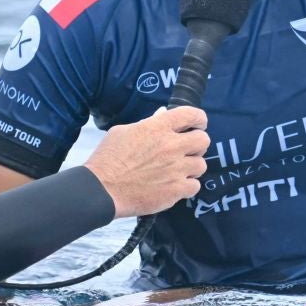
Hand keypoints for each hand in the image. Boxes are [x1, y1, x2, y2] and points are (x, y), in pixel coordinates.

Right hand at [83, 106, 209, 218]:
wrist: (101, 189)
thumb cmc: (108, 159)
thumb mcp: (123, 131)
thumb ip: (147, 123)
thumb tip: (162, 115)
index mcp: (158, 127)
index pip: (191, 114)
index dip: (199, 119)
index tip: (198, 125)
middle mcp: (171, 146)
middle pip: (203, 140)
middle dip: (197, 144)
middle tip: (187, 150)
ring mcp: (176, 169)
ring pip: (201, 164)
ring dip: (192, 167)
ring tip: (179, 170)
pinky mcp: (175, 190)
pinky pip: (195, 186)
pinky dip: (187, 186)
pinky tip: (175, 186)